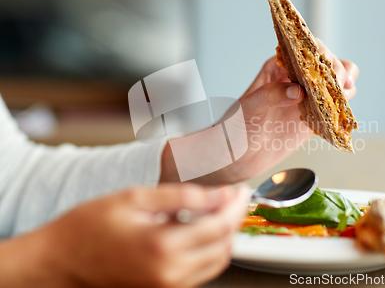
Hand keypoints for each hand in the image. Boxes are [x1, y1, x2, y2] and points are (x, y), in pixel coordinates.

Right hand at [0, 184, 247, 287]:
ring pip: (217, 262)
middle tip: (232, 198)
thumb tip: (220, 194)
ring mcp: (167, 287)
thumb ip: (182, 196)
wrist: (59, 262)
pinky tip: (199, 231)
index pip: (220, 226)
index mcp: (163, 246)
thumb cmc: (89, 226)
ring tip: (219, 211)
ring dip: (224, 236)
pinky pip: (201, 273)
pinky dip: (209, 251)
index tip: (240, 190)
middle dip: (234, 219)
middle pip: (224, 246)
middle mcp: (170, 273)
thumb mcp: (134, 198)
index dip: (235, 205)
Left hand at [162, 39, 357, 183]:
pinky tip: (342, 115)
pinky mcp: (314, 118)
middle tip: (340, 84)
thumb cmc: (237, 126)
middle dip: (338, 69)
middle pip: (327, 64)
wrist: (238, 155)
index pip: (305, 49)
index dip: (321, 54)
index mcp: (279, 66)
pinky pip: (335, 108)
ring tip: (343, 96)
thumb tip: (297, 91)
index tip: (327, 67)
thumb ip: (271, 95)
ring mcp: (307, 98)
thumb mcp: (249, 107)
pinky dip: (343, 109)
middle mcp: (296, 78)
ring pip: (337, 83)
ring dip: (346, 86)